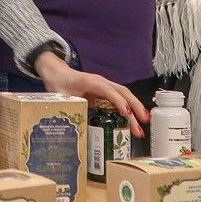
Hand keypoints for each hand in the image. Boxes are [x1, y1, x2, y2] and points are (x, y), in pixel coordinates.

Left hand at [33, 51, 148, 136]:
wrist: (57, 73)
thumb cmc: (58, 84)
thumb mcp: (60, 97)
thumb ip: (67, 108)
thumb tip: (74, 128)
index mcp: (90, 82)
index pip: (109, 91)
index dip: (118, 102)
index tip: (127, 114)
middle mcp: (101, 83)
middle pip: (123, 92)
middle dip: (135, 106)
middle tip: (143, 122)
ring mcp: (105, 86)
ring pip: (124, 96)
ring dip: (135, 109)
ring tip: (141, 127)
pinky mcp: (105, 92)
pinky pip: (120, 100)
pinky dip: (128, 110)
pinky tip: (133, 122)